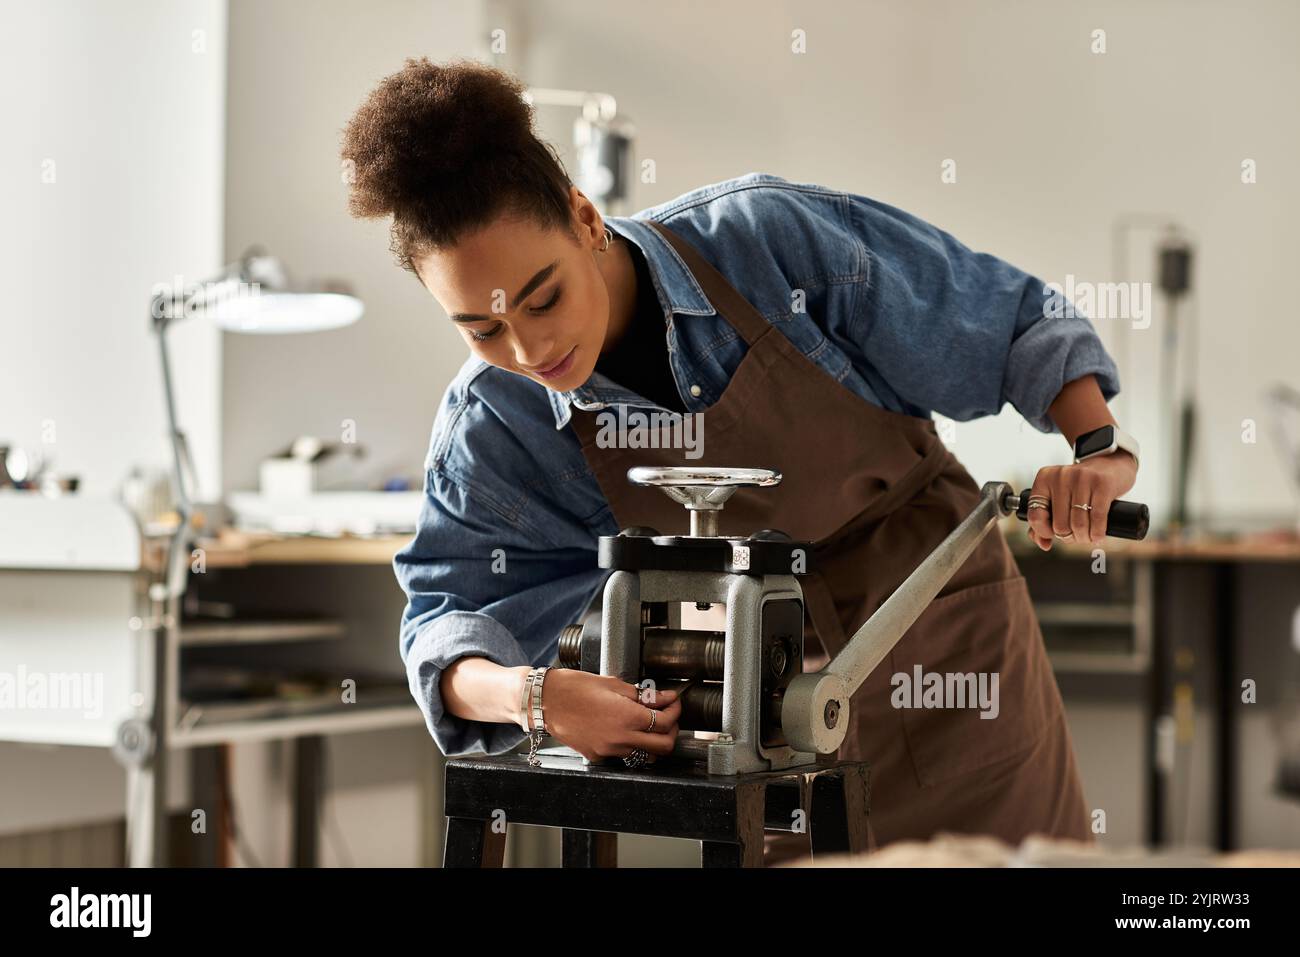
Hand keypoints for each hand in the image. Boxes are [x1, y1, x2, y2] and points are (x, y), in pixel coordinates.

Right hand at [534, 668, 682, 763]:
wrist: (545, 702)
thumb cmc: (574, 687)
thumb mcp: (613, 684)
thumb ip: (642, 695)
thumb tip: (664, 697)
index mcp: (626, 717)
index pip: (666, 722)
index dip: (675, 711)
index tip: (673, 702)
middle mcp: (620, 739)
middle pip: (664, 746)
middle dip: (672, 730)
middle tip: (668, 715)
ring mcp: (609, 751)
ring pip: (646, 755)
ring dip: (654, 741)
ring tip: (649, 724)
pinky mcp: (598, 756)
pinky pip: (625, 756)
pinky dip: (633, 745)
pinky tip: (627, 730)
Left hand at [1025, 450, 1137, 549]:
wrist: (1111, 464)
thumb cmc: (1081, 486)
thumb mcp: (1058, 497)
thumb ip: (1043, 520)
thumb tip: (1043, 545)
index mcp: (1044, 479)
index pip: (1035, 516)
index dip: (1044, 532)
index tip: (1054, 534)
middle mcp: (1060, 477)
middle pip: (1059, 524)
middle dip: (1068, 537)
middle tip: (1076, 536)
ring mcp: (1081, 478)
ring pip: (1078, 524)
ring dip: (1084, 538)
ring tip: (1087, 537)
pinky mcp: (1102, 484)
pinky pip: (1097, 518)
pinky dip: (1097, 533)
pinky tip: (1097, 535)